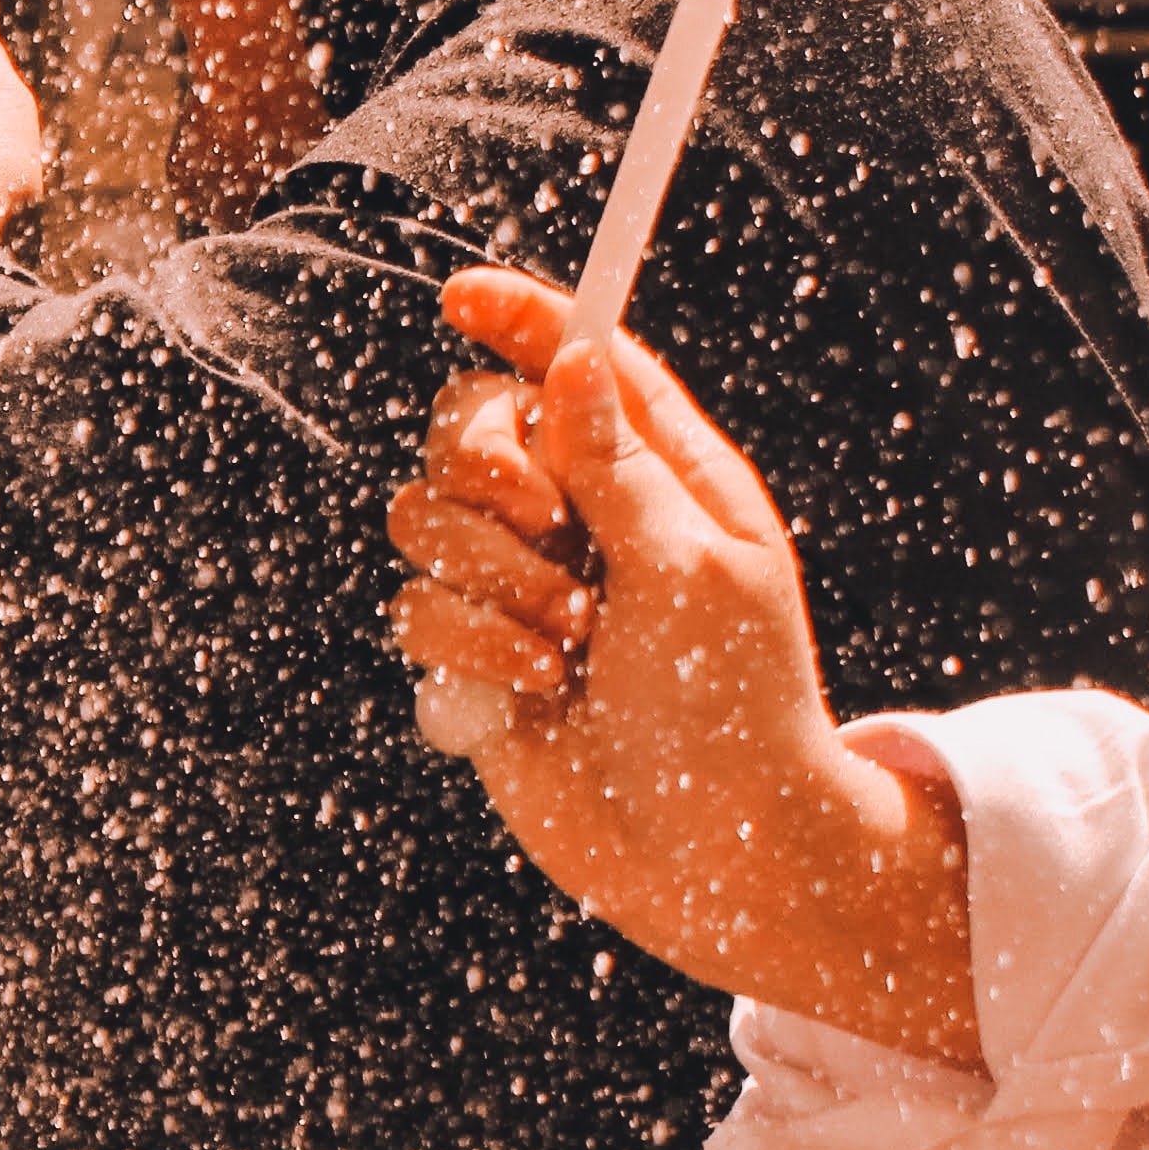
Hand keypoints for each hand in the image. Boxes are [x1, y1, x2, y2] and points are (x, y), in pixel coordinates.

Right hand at [390, 264, 977, 1065]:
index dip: (522, 319)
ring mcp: (523, 588)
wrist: (710, 851)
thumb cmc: (736, 707)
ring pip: (425, 521)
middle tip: (544, 528)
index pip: (579, 363)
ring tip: (561, 640)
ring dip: (486, 579)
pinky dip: (467, 650)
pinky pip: (413, 611)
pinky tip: (532, 691)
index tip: (461, 298)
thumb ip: (618, 466)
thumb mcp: (693, 568)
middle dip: (488, 474)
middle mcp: (583, 521)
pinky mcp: (475, 657)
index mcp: (661, 477)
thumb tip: (573, 362)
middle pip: (473, 429)